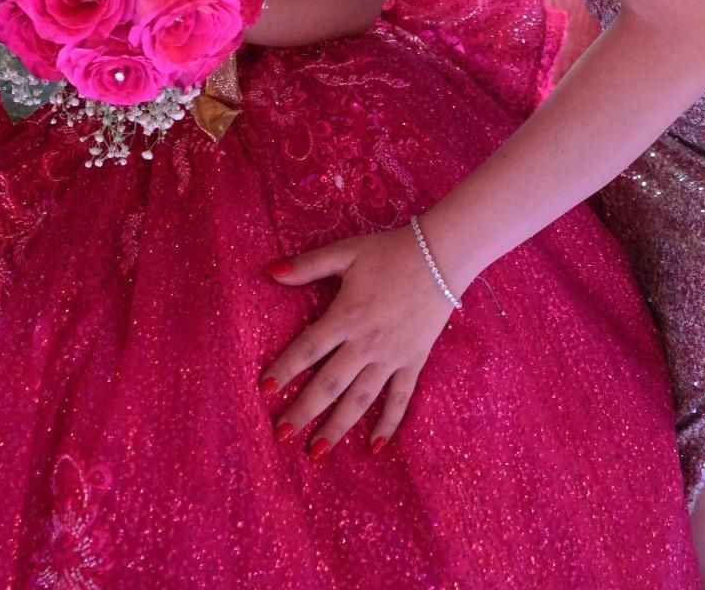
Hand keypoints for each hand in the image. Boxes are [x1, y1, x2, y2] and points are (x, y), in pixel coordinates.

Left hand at [258, 227, 455, 457]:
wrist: (440, 257)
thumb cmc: (388, 252)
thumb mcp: (345, 252)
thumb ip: (308, 265)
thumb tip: (270, 271)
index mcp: (346, 316)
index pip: (308, 349)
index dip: (285, 369)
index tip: (264, 390)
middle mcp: (366, 343)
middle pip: (329, 384)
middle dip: (303, 411)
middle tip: (282, 435)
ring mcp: (392, 357)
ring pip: (360, 399)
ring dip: (337, 427)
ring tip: (316, 451)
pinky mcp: (413, 362)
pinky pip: (400, 398)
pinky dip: (388, 423)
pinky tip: (374, 447)